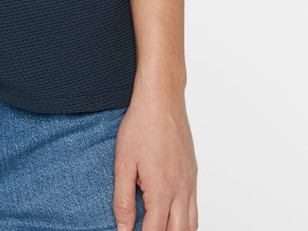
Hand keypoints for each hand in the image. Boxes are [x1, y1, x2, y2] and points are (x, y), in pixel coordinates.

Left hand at [113, 81, 198, 230]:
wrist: (162, 99)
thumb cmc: (141, 125)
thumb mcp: (123, 162)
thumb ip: (123, 199)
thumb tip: (122, 228)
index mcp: (161, 190)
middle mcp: (181, 190)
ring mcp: (190, 183)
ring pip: (191, 225)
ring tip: (159, 228)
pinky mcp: (193, 175)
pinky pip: (195, 209)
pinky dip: (186, 222)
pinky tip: (173, 219)